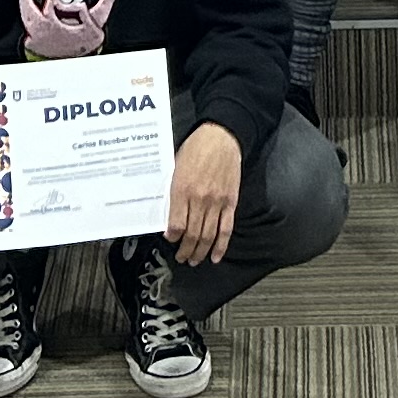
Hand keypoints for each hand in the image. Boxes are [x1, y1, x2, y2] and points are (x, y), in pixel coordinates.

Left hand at [166, 123, 241, 267]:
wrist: (221, 137)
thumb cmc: (195, 148)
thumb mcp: (176, 167)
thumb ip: (173, 191)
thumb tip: (167, 212)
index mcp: (182, 189)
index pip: (176, 224)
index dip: (172, 237)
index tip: (170, 240)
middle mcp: (199, 199)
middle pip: (192, 235)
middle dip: (185, 251)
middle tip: (181, 258)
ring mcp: (217, 202)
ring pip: (208, 236)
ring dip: (200, 252)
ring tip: (194, 260)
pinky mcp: (230, 202)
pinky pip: (226, 229)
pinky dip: (221, 246)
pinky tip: (215, 256)